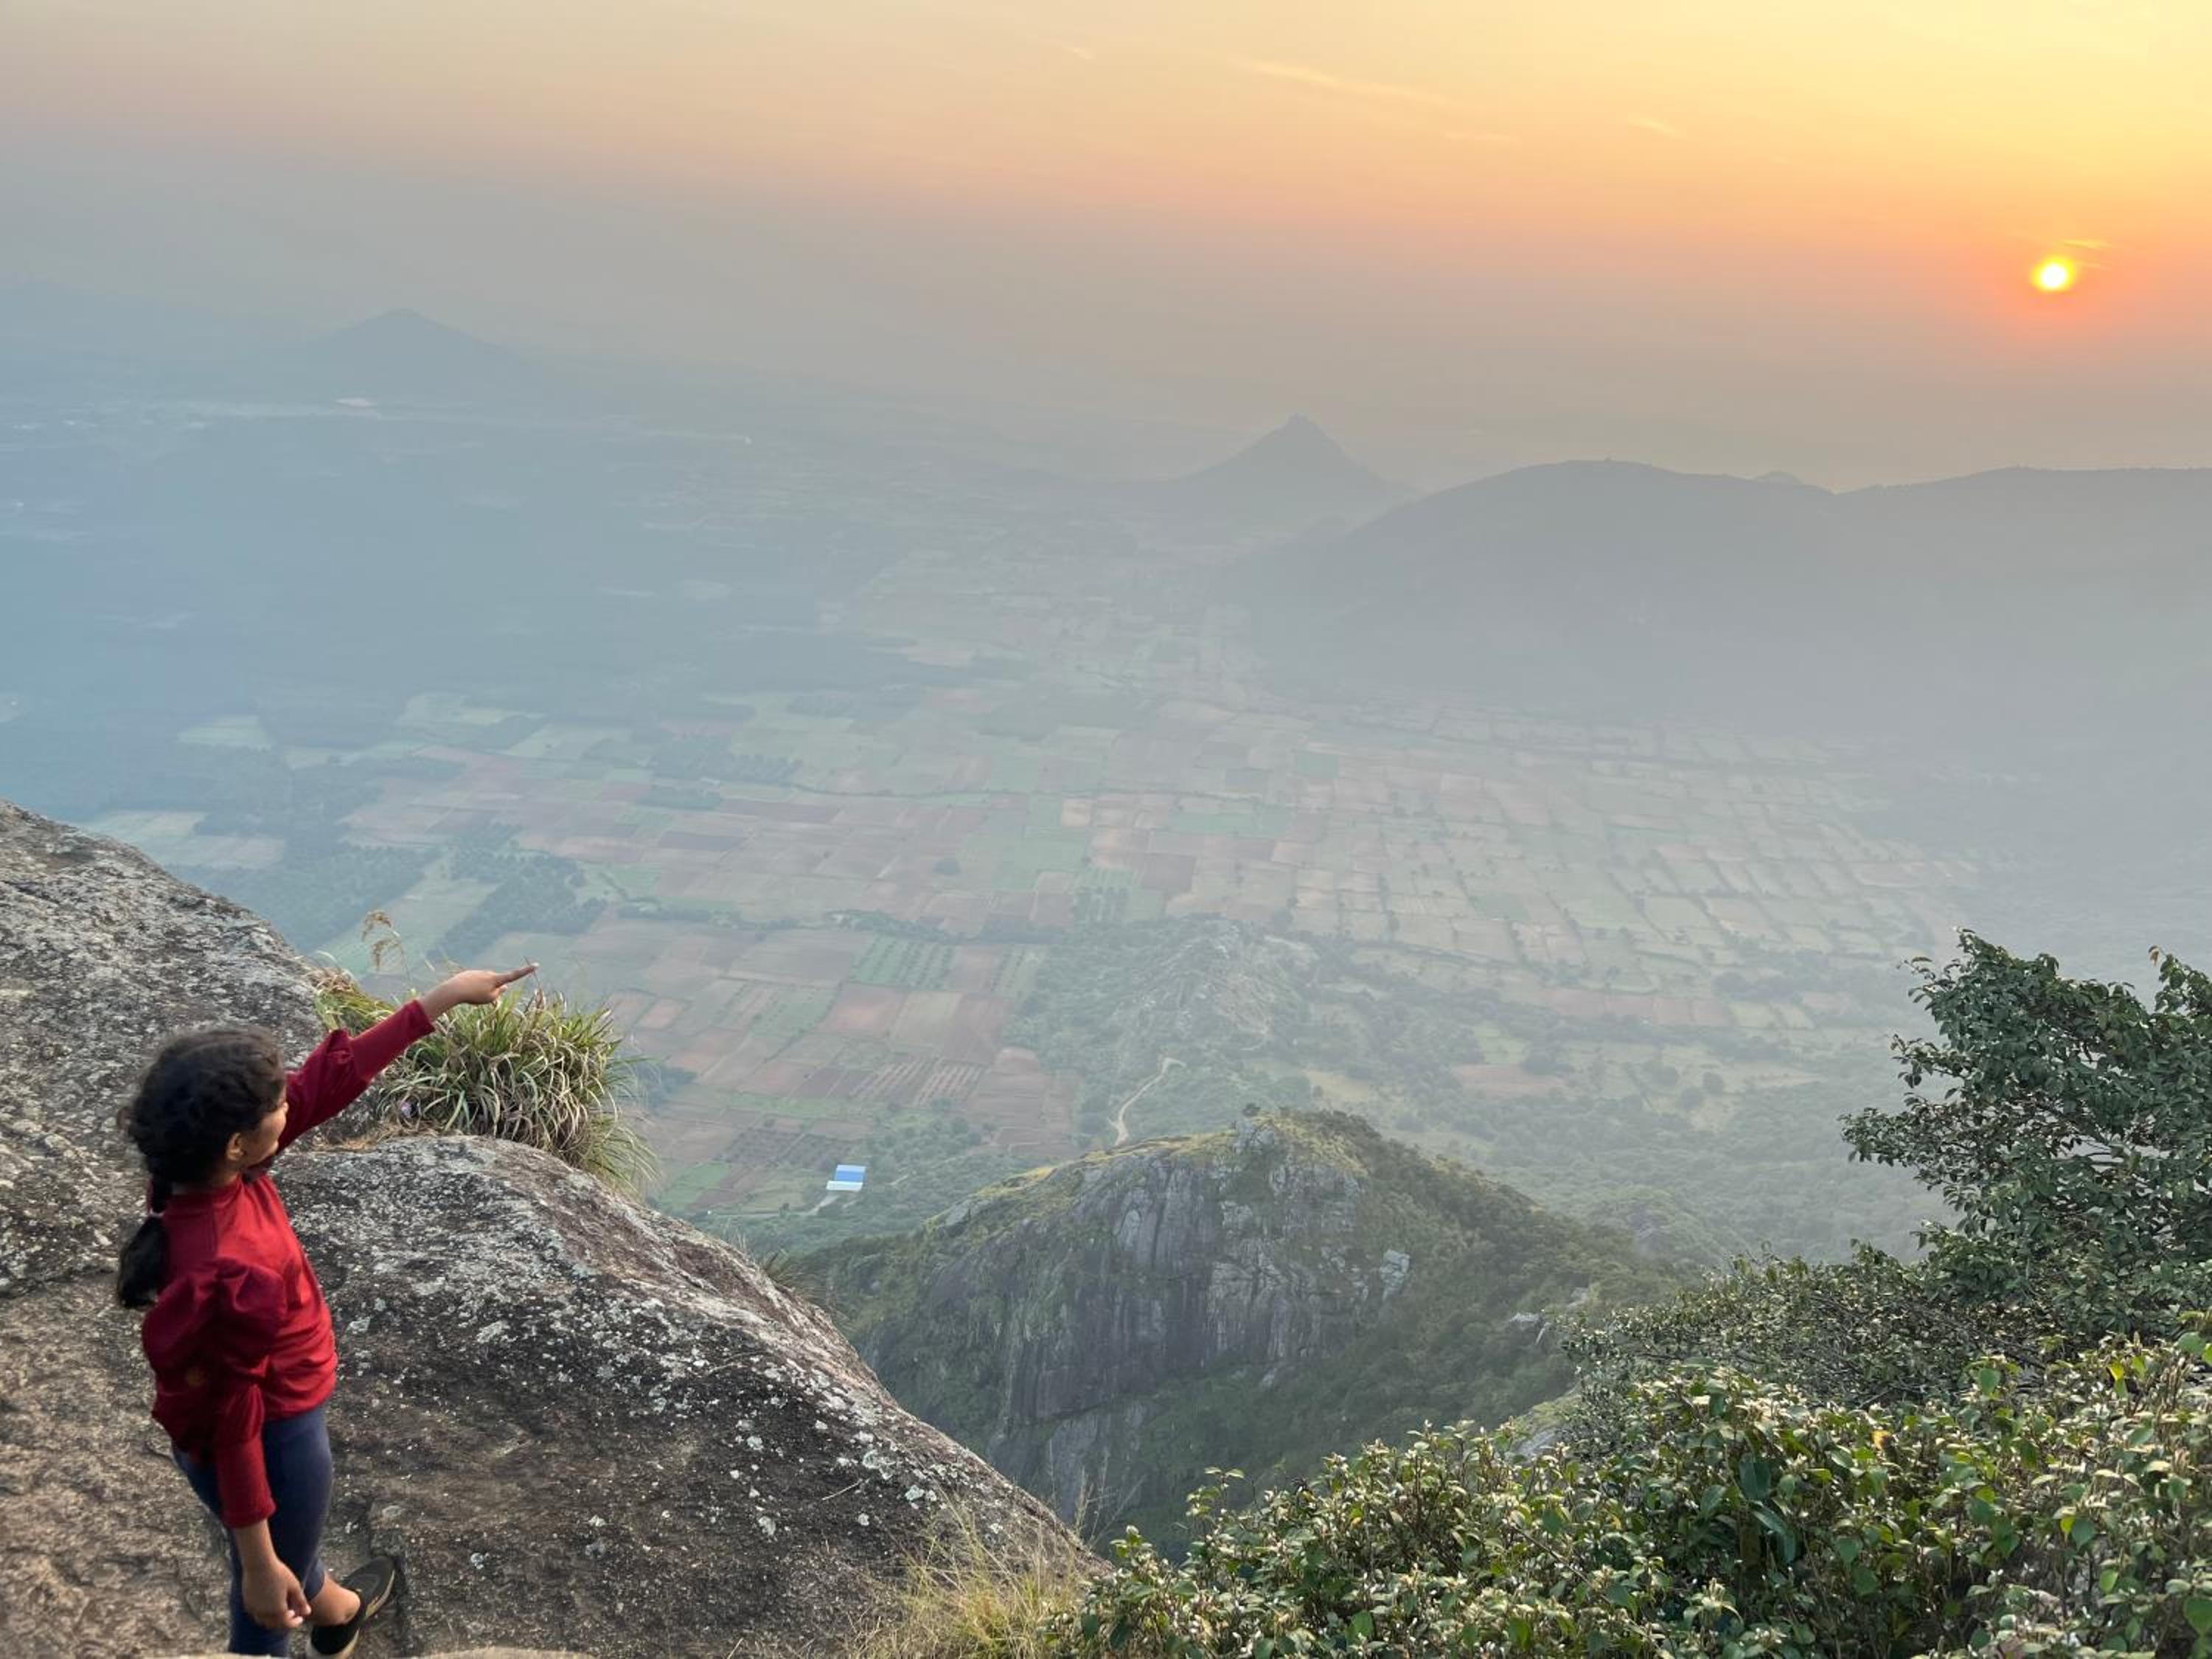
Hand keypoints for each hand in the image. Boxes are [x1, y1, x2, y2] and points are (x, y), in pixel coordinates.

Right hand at [241, 1559, 310, 1629]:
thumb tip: (308, 1612)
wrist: (258, 1564)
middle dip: (284, 1621)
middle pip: (275, 1624)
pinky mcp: (247, 1604)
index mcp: (277, 1610)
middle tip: (292, 1613)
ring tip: (281, 1610)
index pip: (286, 1623)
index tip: (300, 1618)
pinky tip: (269, 1605)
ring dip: (273, 1620)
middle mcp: (264, 1613)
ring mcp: (254, 1610)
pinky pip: (256, 1615)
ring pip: (264, 1621)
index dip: (294, 1623)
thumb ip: (301, 1601)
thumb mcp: (294, 1586)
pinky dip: (263, 1615)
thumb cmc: (279, 1573)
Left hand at [422, 963, 536, 1018]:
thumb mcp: (489, 998)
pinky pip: (474, 983)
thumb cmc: (474, 996)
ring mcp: (478, 972)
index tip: (536, 965)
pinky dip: (471, 989)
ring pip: (484, 983)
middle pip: (495, 983)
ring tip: (470, 995)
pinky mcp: (469, 974)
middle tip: (480, 998)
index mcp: (496, 979)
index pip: (514, 975)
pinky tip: (464, 992)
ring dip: (479, 990)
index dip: (526, 971)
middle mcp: (489, 973)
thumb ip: (499, 993)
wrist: (454, 989)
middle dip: (492, 990)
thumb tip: (503, 987)